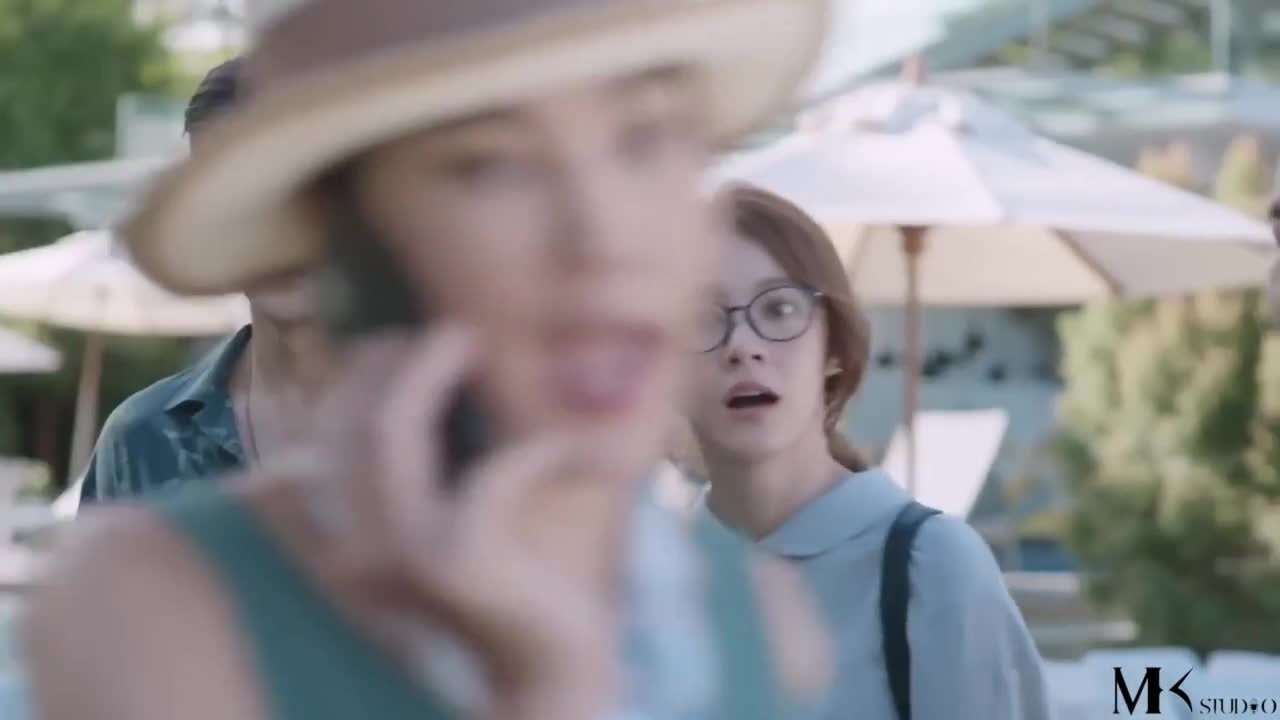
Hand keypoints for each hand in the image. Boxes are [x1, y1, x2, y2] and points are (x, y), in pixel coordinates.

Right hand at [308, 325, 617, 718]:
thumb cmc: (512, 579)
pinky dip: (537, 447)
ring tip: (473, 342)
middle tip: (451, 332)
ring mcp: (398, 557)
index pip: (322, 434)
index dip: (356, 374)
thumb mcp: (457, 514)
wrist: (548, 667)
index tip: (399, 338)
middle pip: (349, 421)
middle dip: (392, 360)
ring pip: (391, 433)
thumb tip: (413, 369)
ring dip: (433, 374)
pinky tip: (580, 449)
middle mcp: (353, 549)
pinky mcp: (455, 563)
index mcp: (348, 536)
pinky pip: (489, 475)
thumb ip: (425, 462)